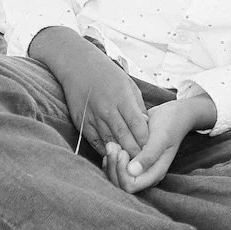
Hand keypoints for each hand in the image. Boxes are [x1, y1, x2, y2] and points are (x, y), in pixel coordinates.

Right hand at [37, 33, 147, 157]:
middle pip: (125, 137)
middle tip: (144, 162)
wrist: (78, 65)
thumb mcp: (129, 84)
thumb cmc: (108, 73)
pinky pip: (95, 142)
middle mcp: (107, 109)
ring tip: (131, 164)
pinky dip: (105, 150)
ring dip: (121, 154)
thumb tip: (145, 126)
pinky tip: (113, 156)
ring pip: (110, 142)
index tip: (152, 148)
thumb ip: (137, 106)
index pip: (138, 126)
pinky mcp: (81, 122)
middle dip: (135, 152)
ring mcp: (93, 117)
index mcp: (122, 98)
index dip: (146, 140)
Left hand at [106, 101, 192, 193]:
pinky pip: (116, 169)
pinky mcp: (133, 163)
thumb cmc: (169, 124)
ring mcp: (140, 171)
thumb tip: (132, 171)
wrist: (174, 115)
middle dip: (113, 166)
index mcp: (155, 173)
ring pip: (116, 178)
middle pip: (120, 184)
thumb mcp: (160, 137)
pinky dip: (110, 160)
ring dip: (110, 162)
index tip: (122, 151)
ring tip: (112, 144)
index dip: (121, 171)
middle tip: (112, 145)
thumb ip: (149, 155)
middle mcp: (146, 176)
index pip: (130, 185)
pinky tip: (112, 147)